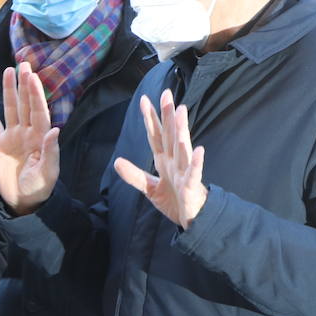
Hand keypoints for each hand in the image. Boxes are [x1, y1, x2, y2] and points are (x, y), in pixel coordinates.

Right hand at [0, 62, 59, 214]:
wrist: (22, 202)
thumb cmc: (39, 188)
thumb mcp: (48, 173)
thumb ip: (51, 151)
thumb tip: (54, 129)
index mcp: (40, 137)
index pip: (38, 111)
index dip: (35, 94)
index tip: (32, 77)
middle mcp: (27, 133)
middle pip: (25, 104)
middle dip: (24, 85)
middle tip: (23, 64)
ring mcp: (12, 137)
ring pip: (10, 109)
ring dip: (9, 91)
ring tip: (8, 71)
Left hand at [113, 89, 207, 228]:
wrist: (194, 220)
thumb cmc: (176, 201)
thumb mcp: (150, 188)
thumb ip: (134, 175)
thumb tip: (116, 161)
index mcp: (164, 160)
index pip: (155, 135)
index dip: (150, 118)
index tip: (144, 99)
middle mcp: (175, 162)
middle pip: (169, 135)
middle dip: (168, 115)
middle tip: (166, 94)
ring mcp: (184, 172)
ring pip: (182, 148)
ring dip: (181, 131)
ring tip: (181, 112)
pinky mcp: (192, 186)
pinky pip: (194, 173)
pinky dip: (196, 162)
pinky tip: (199, 149)